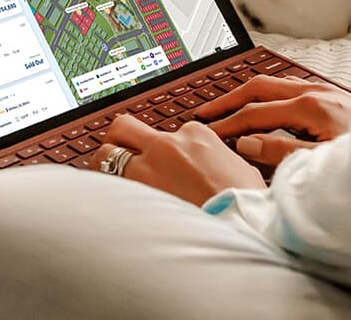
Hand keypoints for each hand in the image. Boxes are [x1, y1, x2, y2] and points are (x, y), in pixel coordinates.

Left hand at [87, 112, 265, 204]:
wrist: (240, 224)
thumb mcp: (240, 168)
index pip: (166, 130)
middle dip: (118, 138)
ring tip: (109, 177)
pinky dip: (105, 190)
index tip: (165, 162)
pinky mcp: (136, 193)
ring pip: (105, 152)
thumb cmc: (246, 202)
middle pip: (123, 126)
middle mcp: (167, 144)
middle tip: (120, 152)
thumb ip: (217, 160)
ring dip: (105, 163)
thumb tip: (215, 168)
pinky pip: (107, 185)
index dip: (163, 148)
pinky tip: (108, 200)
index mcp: (195, 134)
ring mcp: (147, 166)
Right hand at [195, 75, 350, 165]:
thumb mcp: (322, 164)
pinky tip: (266, 105)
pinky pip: (290, 87)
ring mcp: (324, 91)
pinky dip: (269, 94)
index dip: (227, 124)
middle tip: (205, 110)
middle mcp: (314, 91)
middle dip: (229, 98)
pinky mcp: (333, 96)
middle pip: (259, 86)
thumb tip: (247, 143)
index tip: (207, 132)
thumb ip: (282, 153)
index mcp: (309, 107)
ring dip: (248, 94)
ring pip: (274, 84)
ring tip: (228, 106)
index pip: (254, 113)